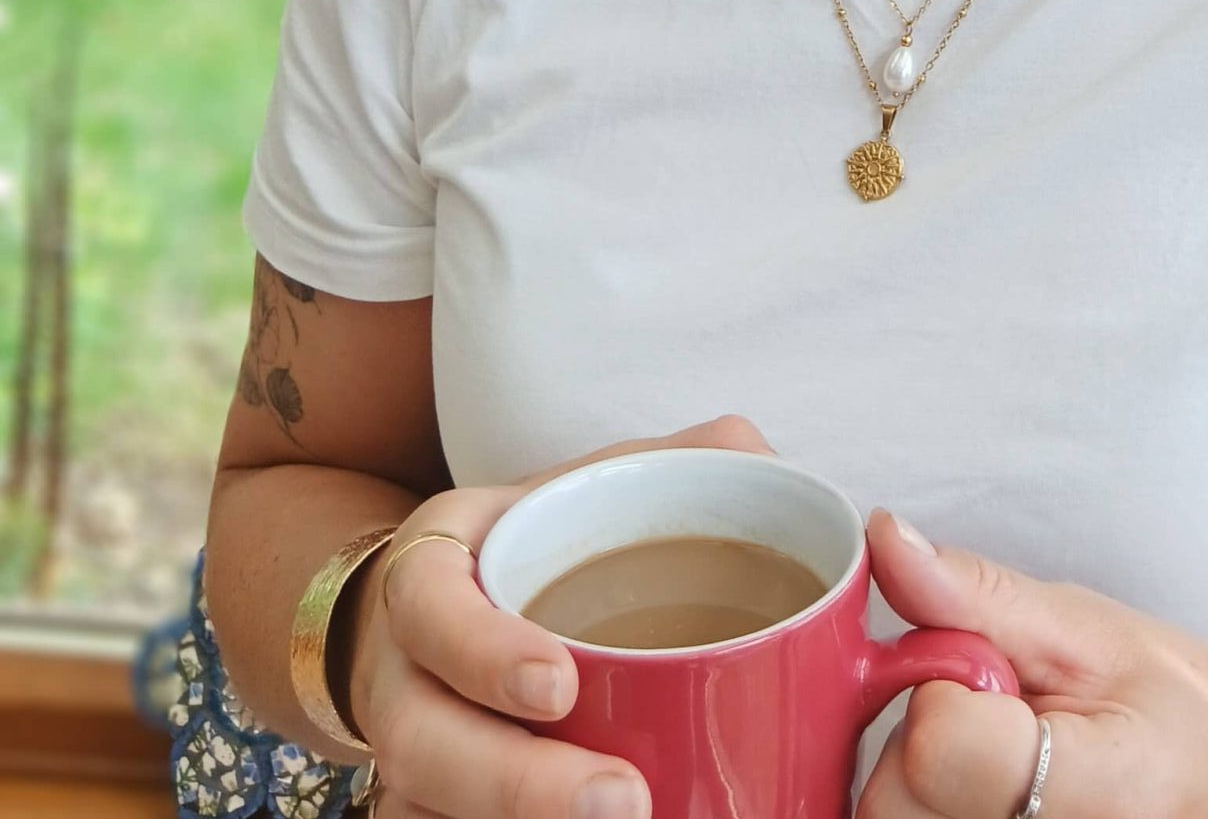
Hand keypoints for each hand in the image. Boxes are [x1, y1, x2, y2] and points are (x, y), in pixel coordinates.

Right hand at [350, 413, 776, 818]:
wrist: (462, 618)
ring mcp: (409, 751)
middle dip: (516, 785)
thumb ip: (684, 464)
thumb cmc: (550, 546)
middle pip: (421, 740)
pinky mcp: (427, 806)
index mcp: (437, 569)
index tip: (562, 686)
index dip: (480, 649)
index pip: (426, 602)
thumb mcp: (595, 488)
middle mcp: (404, 669)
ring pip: (420, 809)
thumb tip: (764, 463)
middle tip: (628, 802)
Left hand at [855, 507, 1207, 818]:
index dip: (938, 690)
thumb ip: (977, 595)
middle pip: (893, 800)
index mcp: (1093, 795)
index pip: (936, 746)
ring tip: (983, 752)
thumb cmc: (1172, 708)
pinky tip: (971, 784)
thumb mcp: (1087, 630)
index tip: (984, 671)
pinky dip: (924, 802)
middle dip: (914, 736)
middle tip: (988, 711)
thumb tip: (889, 541)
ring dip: (913, 778)